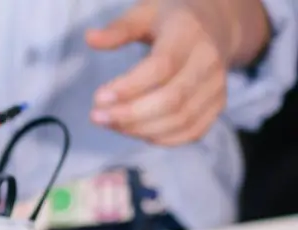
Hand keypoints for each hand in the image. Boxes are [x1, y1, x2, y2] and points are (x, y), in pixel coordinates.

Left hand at [86, 0, 271, 145]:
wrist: (216, 26)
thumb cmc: (173, 20)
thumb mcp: (145, 13)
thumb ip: (118, 29)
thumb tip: (90, 38)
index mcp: (189, 34)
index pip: (161, 67)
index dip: (128, 88)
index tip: (98, 98)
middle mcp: (208, 61)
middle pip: (171, 99)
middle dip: (129, 115)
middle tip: (97, 116)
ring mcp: (216, 86)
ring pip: (180, 120)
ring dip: (139, 129)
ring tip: (110, 123)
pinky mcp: (217, 105)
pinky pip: (190, 132)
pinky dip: (159, 138)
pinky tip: (134, 130)